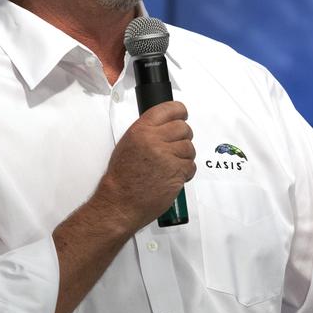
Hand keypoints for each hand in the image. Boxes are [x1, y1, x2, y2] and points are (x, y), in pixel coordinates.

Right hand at [98, 102, 195, 232]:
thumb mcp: (128, 144)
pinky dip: (186, 172)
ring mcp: (167, 156)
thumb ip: (147, 131)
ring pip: (189, 148)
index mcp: (141, 130)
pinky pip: (191, 166)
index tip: (182, 115)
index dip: (180, 112)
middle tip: (176, 148)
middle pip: (184, 128)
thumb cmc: (122, 177)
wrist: (121, 202)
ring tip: (171, 166)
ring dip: (184, 157)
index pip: (169, 109)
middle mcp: (154, 140)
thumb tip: (166, 125)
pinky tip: (173, 176)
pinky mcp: (177, 172)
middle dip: (183, 137)